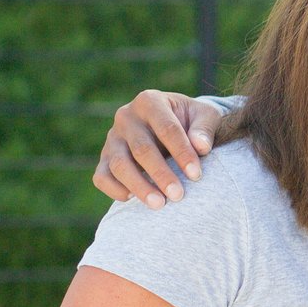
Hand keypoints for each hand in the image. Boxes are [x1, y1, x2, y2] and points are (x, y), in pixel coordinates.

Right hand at [94, 90, 219, 207]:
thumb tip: (201, 146)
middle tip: (178, 195)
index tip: (196, 175)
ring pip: (119, 164)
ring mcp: (113, 138)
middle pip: (142, 149)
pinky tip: (132, 200)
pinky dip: (114, 189)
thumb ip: (204, 129)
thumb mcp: (205, 116)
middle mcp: (126, 117)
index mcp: (150, 101)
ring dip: (139, 186)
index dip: (182, 153)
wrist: (174, 125)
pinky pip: (102, 176)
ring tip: (160, 205)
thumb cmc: (192, 121)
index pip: (167, 128)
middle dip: (161, 174)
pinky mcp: (105, 158)